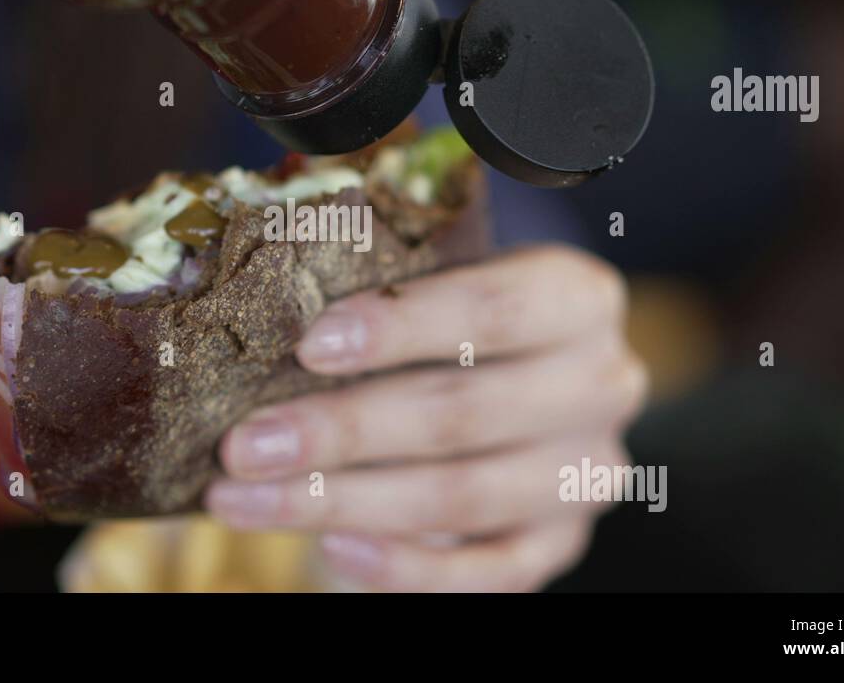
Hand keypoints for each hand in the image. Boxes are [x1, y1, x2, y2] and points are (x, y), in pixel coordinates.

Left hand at [207, 245, 646, 591]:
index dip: (402, 326)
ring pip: (462, 498)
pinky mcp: (560, 540)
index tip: (309, 344)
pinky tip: (331, 548)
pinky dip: (405, 567)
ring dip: (343, 502)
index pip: (495, 308)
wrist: (514, 372)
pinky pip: (487, 571)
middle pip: (464, 414)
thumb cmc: (456, 314)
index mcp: (579, 299)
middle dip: (342, 432)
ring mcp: (584, 472)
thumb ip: (387, 276)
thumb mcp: (442, 271)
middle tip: (243, 444)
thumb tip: (264, 302)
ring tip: (244, 498)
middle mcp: (600, 385)